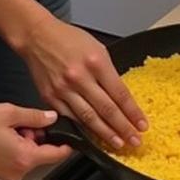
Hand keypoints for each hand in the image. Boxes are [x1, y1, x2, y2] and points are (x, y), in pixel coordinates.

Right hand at [0, 104, 71, 179]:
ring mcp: (8, 173)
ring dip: (25, 139)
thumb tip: (51, 117)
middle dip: (37, 135)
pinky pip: (16, 158)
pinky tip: (2, 133)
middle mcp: (18, 170)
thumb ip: (35, 116)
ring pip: (28, 154)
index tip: (72, 134)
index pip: (57, 154)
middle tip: (23, 121)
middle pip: (41, 153)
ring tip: (8, 125)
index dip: (66, 142)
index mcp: (25, 157)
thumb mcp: (9, 112)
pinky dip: (15, 145)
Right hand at [18, 17, 147, 148]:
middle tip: (135, 140)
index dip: (133, 112)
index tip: (142, 124)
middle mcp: (80, 77)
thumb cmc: (67, 38)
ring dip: (106, 134)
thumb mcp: (97, 48)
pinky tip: (93, 137)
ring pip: (89, 118)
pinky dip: (83, 129)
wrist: (37, 36)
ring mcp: (64, 89)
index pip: (120, 93)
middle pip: (107, 109)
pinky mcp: (50, 97)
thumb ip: (108, 72)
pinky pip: (70, 117)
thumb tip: (120, 96)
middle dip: (124, 128)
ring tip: (118, 143)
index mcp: (96, 62)